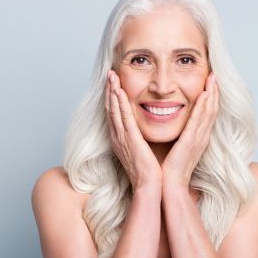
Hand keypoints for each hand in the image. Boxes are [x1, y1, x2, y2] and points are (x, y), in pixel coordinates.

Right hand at [105, 70, 161, 190]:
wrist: (148, 186)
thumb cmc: (147, 170)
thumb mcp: (140, 150)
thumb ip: (138, 137)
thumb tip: (142, 128)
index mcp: (120, 138)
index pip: (114, 113)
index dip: (112, 97)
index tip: (113, 82)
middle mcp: (118, 136)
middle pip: (110, 108)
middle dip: (109, 89)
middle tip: (109, 73)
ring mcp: (122, 138)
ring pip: (114, 110)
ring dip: (112, 91)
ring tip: (111, 76)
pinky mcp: (130, 140)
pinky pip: (124, 118)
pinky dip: (120, 104)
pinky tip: (119, 92)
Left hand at [161, 72, 218, 187]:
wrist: (170, 184)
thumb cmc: (171, 167)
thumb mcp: (178, 147)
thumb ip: (181, 135)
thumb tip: (177, 124)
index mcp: (198, 137)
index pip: (207, 113)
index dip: (210, 97)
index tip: (209, 82)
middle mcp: (202, 136)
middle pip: (212, 109)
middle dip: (214, 91)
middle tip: (214, 75)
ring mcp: (198, 139)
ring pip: (208, 112)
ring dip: (211, 94)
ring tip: (212, 78)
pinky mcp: (191, 142)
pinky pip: (199, 121)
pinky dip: (203, 107)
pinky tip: (204, 95)